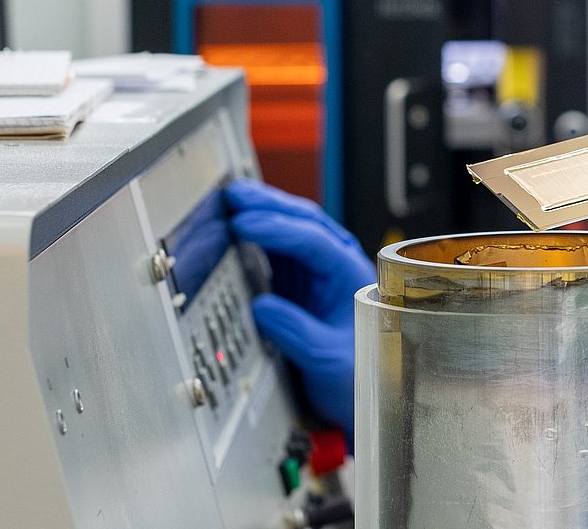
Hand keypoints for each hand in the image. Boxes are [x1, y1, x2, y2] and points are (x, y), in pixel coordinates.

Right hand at [224, 178, 374, 437]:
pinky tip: (235, 227)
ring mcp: (315, 270)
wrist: (356, 391)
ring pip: (288, 230)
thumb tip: (261, 308)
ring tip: (230, 200)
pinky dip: (255, 236)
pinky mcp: (297, 282)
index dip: (277, 228)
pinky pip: (275, 251)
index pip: (313, 240)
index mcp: (350, 274)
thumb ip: (297, 333)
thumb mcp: (329, 360)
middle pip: (302, 222)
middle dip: (268, 204)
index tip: (245, 224)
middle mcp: (335, 264)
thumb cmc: (356, 373)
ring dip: (261, 212)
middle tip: (233, 195)